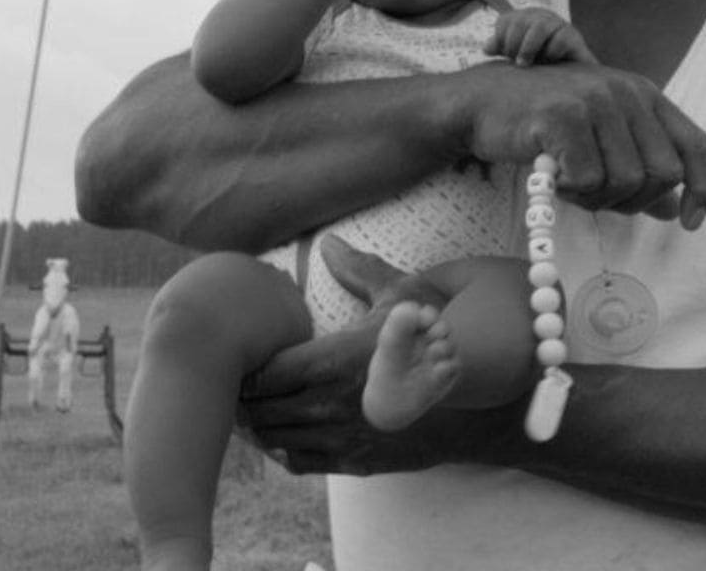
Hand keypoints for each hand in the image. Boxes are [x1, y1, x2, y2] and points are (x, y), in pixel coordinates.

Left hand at [237, 237, 516, 473]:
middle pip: (262, 408)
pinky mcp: (353, 462)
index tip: (240, 358)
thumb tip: (328, 242)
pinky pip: (299, 462)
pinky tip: (280, 433)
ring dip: (256, 424)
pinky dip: (281, 449)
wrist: (474, 403)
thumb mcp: (402, 298)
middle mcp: (332, 402)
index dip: (245, 368)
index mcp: (336, 360)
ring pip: (275, 438)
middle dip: (242, 398)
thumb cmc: (434, 343)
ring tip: (249, 408)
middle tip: (232, 385)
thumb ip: (360, 270)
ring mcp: (341, 437)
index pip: (266, 372)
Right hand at [452, 62, 705, 227]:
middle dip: (633, 201)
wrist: (482, 102)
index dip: (702, 187)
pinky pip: (587, 180)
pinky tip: (551, 176)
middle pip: (663, 174)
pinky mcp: (563, 116)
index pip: (694, 144)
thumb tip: (674, 209)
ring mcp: (594, 100)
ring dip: (596, 199)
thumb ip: (638, 167)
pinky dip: (570, 192)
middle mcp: (626, 91)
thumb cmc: (543, 124)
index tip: (690, 223)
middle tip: (596, 197)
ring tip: (568, 183)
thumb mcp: (601, 139)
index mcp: (643, 93)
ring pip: (626, 181)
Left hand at [487, 7, 598, 65]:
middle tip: (515, 62)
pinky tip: (549, 62)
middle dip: (513, 43)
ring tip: (524, 64)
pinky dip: (551, 52)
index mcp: (525, 18)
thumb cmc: (540, 61)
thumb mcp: (517, 54)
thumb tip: (486, 48)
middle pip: (521, 21)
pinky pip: (560, 39)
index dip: (500, 38)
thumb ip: (501, 48)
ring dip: (528, 47)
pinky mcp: (574, 36)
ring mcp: (558, 24)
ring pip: (541, 26)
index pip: (505, 21)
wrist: (572, 75)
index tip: (503, 55)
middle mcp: (541, 17)